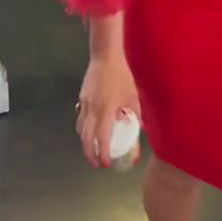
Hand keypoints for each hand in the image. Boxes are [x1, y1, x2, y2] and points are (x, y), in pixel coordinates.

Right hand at [76, 54, 140, 168]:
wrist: (105, 57)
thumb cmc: (122, 76)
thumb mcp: (133, 96)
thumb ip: (136, 115)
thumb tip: (140, 131)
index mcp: (106, 110)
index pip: (102, 137)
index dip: (102, 153)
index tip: (105, 163)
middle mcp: (92, 109)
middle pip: (86, 138)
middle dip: (90, 154)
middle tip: (97, 163)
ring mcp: (85, 104)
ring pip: (81, 129)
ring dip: (86, 142)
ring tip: (93, 150)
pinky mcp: (82, 98)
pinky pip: (80, 118)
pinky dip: (83, 129)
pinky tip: (90, 130)